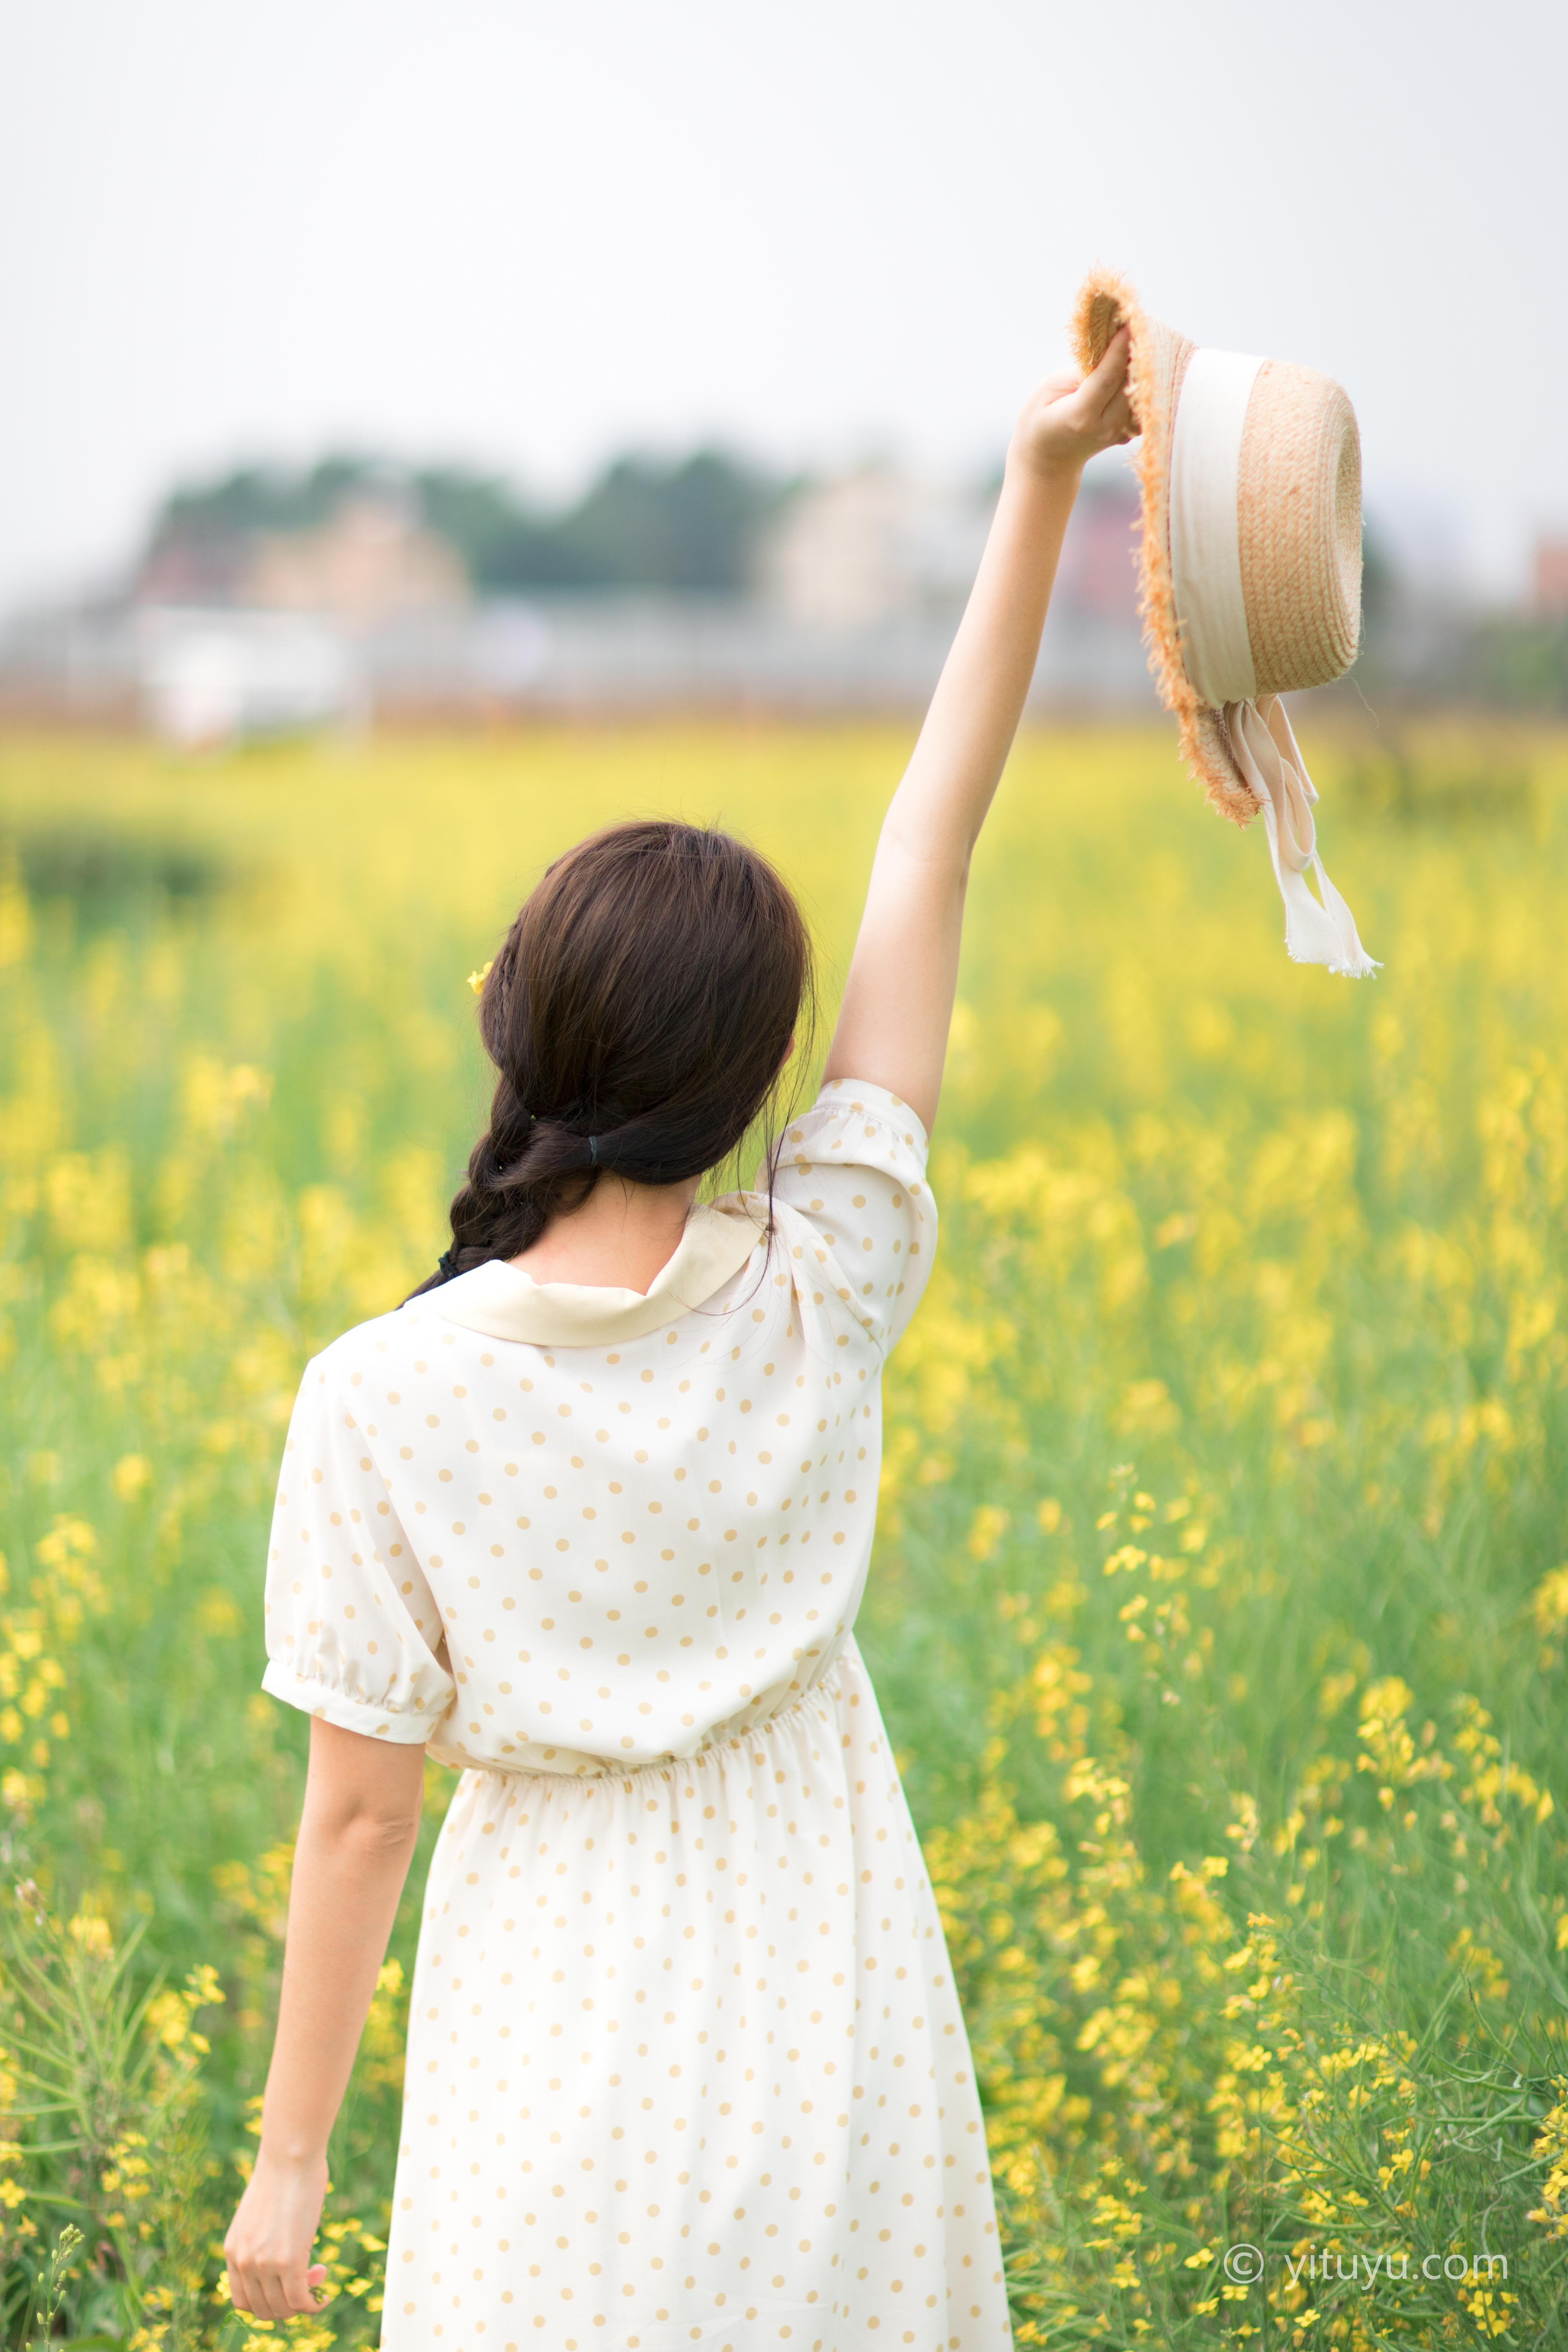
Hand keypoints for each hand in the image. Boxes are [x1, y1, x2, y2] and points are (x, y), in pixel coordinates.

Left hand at [223, 2146, 329, 2320]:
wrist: (290, 2156)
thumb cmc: (282, 2175)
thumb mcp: (260, 2214)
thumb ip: (261, 2239)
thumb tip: (280, 2251)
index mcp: (233, 2250)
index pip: (243, 2300)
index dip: (267, 2300)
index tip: (287, 2283)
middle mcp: (244, 2262)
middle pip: (263, 2309)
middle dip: (287, 2304)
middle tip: (308, 2277)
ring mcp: (264, 2264)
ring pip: (282, 2309)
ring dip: (303, 2302)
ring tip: (319, 2276)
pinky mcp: (289, 2261)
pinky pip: (301, 2301)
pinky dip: (315, 2305)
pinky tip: (325, 2296)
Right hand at [1009, 325, 1135, 481]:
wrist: (1049, 458)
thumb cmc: (1042, 418)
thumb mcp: (1050, 390)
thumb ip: (1080, 373)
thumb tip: (1111, 351)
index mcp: (1081, 417)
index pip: (1109, 378)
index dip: (1120, 349)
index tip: (1129, 323)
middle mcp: (1105, 428)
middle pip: (1130, 383)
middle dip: (1137, 352)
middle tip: (1141, 323)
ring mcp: (1120, 433)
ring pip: (1142, 392)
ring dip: (1144, 365)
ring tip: (1144, 338)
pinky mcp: (1129, 433)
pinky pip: (1143, 401)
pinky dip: (1145, 380)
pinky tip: (1142, 362)